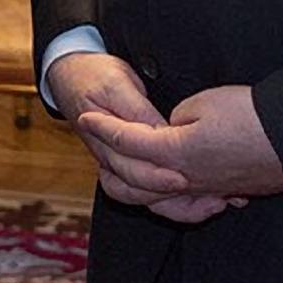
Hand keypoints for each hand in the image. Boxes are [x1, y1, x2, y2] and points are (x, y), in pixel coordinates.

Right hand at [49, 52, 232, 221]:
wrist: (72, 78)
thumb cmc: (95, 76)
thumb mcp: (117, 84)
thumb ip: (137, 110)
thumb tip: (160, 130)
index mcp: (104, 140)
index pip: (130, 167)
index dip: (157, 175)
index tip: (183, 176)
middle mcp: (110, 159)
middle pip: (139, 190)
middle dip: (174, 196)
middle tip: (207, 196)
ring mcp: (118, 165)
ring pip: (144, 198)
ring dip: (177, 206)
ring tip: (211, 204)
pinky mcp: (130, 165)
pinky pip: (149, 193)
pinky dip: (175, 202)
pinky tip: (202, 201)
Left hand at [81, 83, 282, 203]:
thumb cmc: (252, 117)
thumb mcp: (205, 103)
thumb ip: (176, 119)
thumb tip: (169, 130)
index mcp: (175, 154)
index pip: (128, 142)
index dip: (105, 128)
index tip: (86, 116)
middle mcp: (185, 180)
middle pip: (132, 180)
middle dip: (109, 159)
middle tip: (96, 141)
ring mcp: (204, 191)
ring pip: (154, 200)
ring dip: (131, 186)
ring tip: (119, 171)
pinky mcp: (223, 193)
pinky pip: (182, 205)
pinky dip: (164, 201)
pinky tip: (164, 190)